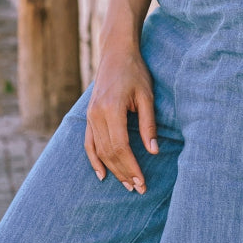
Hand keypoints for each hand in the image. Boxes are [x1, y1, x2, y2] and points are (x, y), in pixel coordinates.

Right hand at [85, 42, 158, 192]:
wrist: (115, 53)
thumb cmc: (135, 72)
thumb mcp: (147, 96)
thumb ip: (149, 124)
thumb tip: (154, 151)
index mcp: (111, 109)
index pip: (120, 146)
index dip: (131, 166)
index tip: (142, 181)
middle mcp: (96, 115)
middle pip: (109, 152)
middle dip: (124, 173)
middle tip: (137, 189)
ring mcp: (90, 116)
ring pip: (99, 151)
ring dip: (112, 170)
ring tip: (126, 185)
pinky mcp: (88, 116)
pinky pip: (88, 143)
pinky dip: (94, 160)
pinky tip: (102, 175)